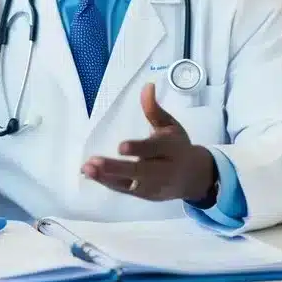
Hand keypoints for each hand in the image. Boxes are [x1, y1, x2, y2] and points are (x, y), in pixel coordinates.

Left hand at [81, 83, 216, 204]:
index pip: (155, 149)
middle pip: (140, 171)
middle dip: (116, 168)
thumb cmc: (178, 148)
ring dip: (107, 177)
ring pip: (129, 183)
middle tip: (95, 162)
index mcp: (172, 149)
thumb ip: (155, 110)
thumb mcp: (171, 126)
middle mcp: (163, 170)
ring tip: (87, 168)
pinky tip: (90, 174)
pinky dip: (107, 183)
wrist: (194, 178)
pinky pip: (124, 190)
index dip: (139, 149)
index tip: (121, 147)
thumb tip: (147, 86)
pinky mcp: (143, 195)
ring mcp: (153, 186)